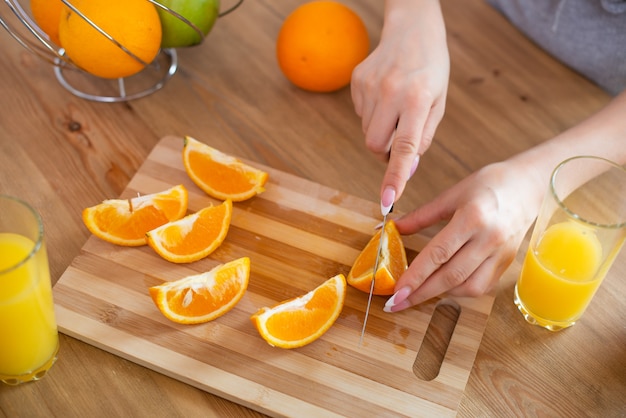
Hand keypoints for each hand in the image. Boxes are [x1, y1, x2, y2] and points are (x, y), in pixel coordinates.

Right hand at [351, 0, 449, 209]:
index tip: (387, 199)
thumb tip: (407, 168)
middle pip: (375, 145)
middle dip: (385, 151)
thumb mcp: (438, 103)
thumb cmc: (431, 68)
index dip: (396, 176)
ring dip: (381, 129)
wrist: (412, 28)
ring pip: (367, 131)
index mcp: (417, 99)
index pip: (405, 147)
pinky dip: (373, 113)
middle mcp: (390, 92)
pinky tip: (385, 94)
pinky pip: (360, 114)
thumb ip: (423, 137)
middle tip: (401, 135)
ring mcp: (369, 85)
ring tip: (396, 105)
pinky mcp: (356, 80)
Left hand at [384, 161, 544, 310]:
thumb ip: (420, 216)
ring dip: (440, 294)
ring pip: (468, 287)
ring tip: (417, 294)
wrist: (529, 186)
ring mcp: (500, 254)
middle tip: (396, 304)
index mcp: (472, 218)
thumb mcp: (451, 195)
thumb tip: (391, 229)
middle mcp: (489, 239)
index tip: (396, 291)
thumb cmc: (489, 185)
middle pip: (451, 276)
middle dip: (421, 294)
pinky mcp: (506, 263)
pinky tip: (442, 287)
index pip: (438, 254)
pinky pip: (481, 286)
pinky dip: (460, 290)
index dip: (415, 276)